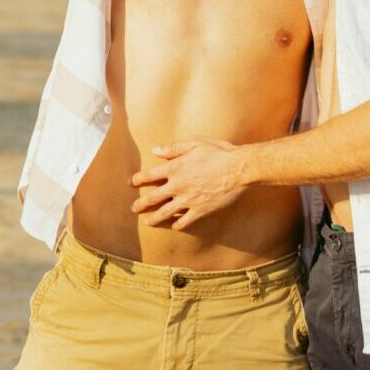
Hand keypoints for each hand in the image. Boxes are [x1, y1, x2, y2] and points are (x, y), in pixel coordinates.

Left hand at [129, 138, 246, 231]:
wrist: (239, 169)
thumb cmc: (218, 152)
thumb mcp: (195, 143)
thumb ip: (173, 148)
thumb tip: (155, 150)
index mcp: (175, 168)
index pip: (149, 175)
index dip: (138, 179)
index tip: (131, 183)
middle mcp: (178, 186)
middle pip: (153, 198)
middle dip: (140, 204)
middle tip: (133, 208)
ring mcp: (188, 200)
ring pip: (165, 212)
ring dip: (154, 218)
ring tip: (147, 222)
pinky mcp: (200, 210)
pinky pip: (185, 220)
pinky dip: (178, 224)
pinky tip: (175, 226)